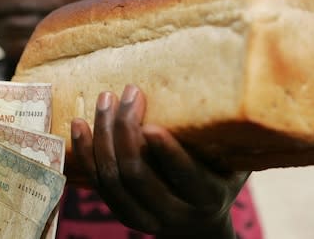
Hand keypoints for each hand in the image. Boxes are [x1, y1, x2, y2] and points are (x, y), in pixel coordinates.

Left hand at [71, 84, 247, 237]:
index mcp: (206, 198)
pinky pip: (97, 182)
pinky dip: (86, 152)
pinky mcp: (121, 212)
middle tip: (129, 94)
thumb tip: (227, 88)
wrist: (200, 227)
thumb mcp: (233, 164)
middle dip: (127, 131)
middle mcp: (173, 213)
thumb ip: (226, 139)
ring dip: (103, 136)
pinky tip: (80, 124)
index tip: (151, 125)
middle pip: (137, 174)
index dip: (167, 152)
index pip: (185, 176)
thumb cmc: (220, 182)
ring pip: (111, 178)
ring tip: (105, 101)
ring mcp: (142, 217)